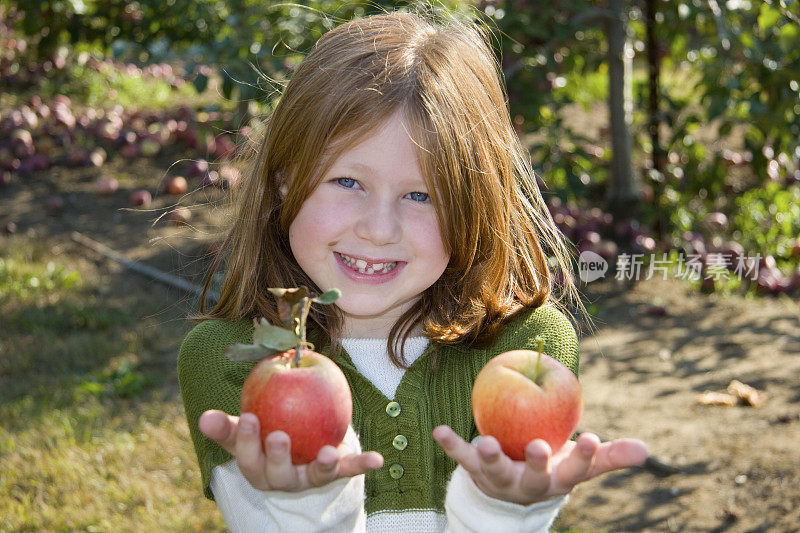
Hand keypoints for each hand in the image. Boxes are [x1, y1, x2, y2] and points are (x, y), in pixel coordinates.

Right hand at [199, 409, 383, 491]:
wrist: (299, 446)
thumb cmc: (266, 432)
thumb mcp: (245, 429)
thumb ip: (227, 424)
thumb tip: (203, 418)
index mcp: (257, 468)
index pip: (246, 456)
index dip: (245, 439)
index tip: (247, 416)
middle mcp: (282, 478)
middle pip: (276, 473)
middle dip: (277, 456)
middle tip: (278, 435)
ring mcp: (309, 478)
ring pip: (314, 476)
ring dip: (323, 466)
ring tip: (328, 453)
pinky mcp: (334, 473)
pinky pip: (349, 469)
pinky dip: (362, 464)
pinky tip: (378, 459)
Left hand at [432, 425, 646, 504]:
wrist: (511, 493)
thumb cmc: (551, 469)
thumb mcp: (578, 465)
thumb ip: (607, 456)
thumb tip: (645, 450)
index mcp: (556, 480)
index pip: (576, 470)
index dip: (585, 456)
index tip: (591, 437)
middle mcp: (528, 484)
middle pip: (534, 477)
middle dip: (538, 463)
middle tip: (540, 446)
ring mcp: (500, 479)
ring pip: (495, 471)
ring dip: (490, 457)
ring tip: (486, 443)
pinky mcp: (476, 471)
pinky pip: (462, 458)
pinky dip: (451, 445)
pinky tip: (439, 430)